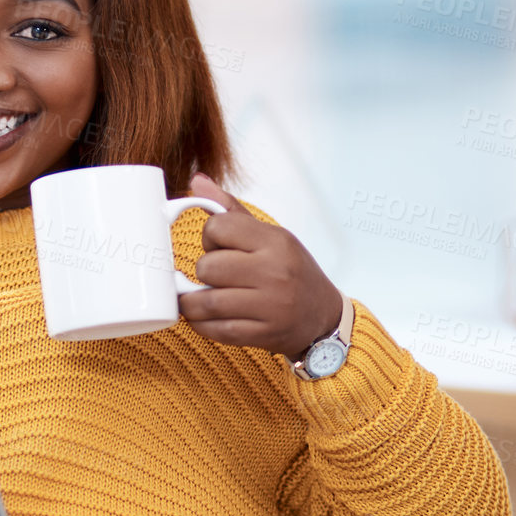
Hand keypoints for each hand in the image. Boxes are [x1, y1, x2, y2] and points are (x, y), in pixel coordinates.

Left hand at [178, 174, 344, 360]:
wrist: (322, 316)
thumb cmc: (290, 272)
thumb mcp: (269, 237)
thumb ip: (230, 210)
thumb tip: (196, 181)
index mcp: (275, 241)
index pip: (218, 227)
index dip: (210, 238)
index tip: (219, 248)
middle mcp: (274, 272)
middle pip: (207, 266)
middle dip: (203, 272)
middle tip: (215, 277)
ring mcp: (270, 305)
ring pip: (205, 301)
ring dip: (193, 302)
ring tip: (201, 299)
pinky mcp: (263, 334)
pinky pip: (215, 330)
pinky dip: (202, 325)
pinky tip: (208, 318)